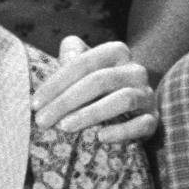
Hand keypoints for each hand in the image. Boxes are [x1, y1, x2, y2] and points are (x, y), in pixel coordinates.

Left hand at [33, 35, 156, 141]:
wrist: (130, 109)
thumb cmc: (97, 86)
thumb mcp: (84, 67)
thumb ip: (73, 54)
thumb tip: (68, 51)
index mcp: (117, 52)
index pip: (84, 62)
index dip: (56, 82)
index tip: (34, 104)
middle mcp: (135, 70)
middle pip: (100, 80)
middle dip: (66, 101)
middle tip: (42, 121)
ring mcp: (147, 95)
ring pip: (123, 100)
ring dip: (91, 114)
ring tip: (65, 127)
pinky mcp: (154, 119)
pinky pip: (142, 124)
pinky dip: (121, 131)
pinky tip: (100, 138)